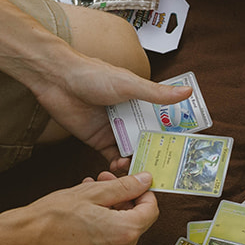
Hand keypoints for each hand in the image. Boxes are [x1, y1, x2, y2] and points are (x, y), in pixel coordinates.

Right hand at [0, 172, 160, 244]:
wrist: (22, 242)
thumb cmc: (51, 217)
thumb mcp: (91, 193)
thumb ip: (124, 187)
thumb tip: (145, 181)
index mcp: (125, 233)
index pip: (152, 210)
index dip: (144, 193)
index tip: (132, 184)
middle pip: (135, 223)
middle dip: (122, 201)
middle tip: (103, 183)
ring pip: (119, 235)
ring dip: (109, 215)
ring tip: (88, 198)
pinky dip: (99, 232)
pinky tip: (82, 219)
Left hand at [30, 57, 193, 172]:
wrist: (58, 80)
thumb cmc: (92, 75)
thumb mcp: (130, 84)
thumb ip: (156, 94)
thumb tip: (186, 92)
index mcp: (139, 100)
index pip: (162, 118)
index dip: (172, 131)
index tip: (183, 145)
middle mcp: (128, 115)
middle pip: (148, 137)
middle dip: (157, 151)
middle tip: (166, 166)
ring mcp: (113, 129)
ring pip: (131, 150)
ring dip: (137, 160)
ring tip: (143, 170)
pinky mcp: (97, 140)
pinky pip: (111, 157)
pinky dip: (117, 165)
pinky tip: (121, 168)